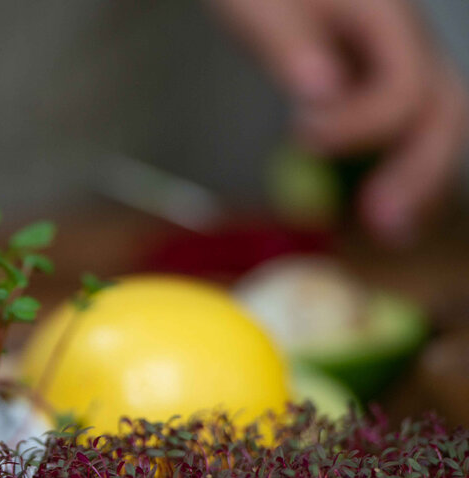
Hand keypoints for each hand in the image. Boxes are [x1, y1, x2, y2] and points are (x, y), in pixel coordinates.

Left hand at [211, 0, 467, 243]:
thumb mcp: (259, 2)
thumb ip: (288, 42)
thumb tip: (322, 92)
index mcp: (384, 13)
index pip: (406, 83)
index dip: (366, 122)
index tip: (306, 138)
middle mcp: (405, 41)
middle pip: (442, 111)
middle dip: (417, 171)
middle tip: (380, 221)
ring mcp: (399, 63)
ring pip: (432, 127)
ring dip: (415, 181)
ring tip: (387, 231)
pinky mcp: (377, 86)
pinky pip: (404, 132)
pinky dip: (394, 172)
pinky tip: (368, 214)